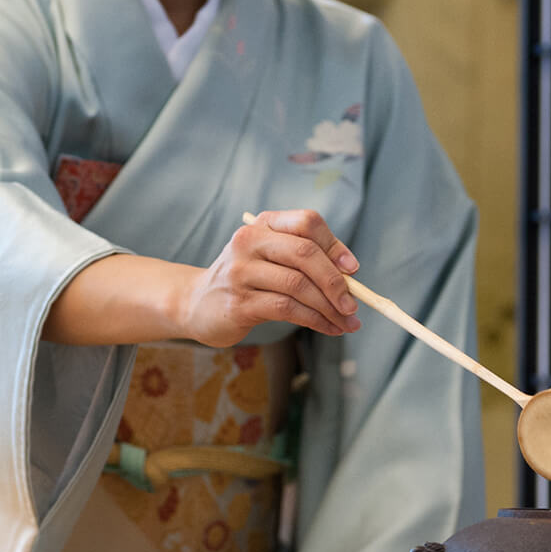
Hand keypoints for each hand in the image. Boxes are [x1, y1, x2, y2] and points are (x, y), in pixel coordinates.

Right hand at [177, 209, 361, 346]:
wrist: (197, 304)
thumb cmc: (246, 281)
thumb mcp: (270, 259)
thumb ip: (304, 260)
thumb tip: (351, 276)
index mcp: (263, 224)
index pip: (307, 222)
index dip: (334, 246)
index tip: (353, 270)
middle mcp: (249, 242)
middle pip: (305, 254)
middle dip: (336, 282)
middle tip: (353, 305)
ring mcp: (241, 272)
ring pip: (298, 285)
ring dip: (329, 307)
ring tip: (346, 323)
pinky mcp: (239, 303)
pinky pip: (287, 309)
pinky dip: (314, 320)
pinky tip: (327, 328)